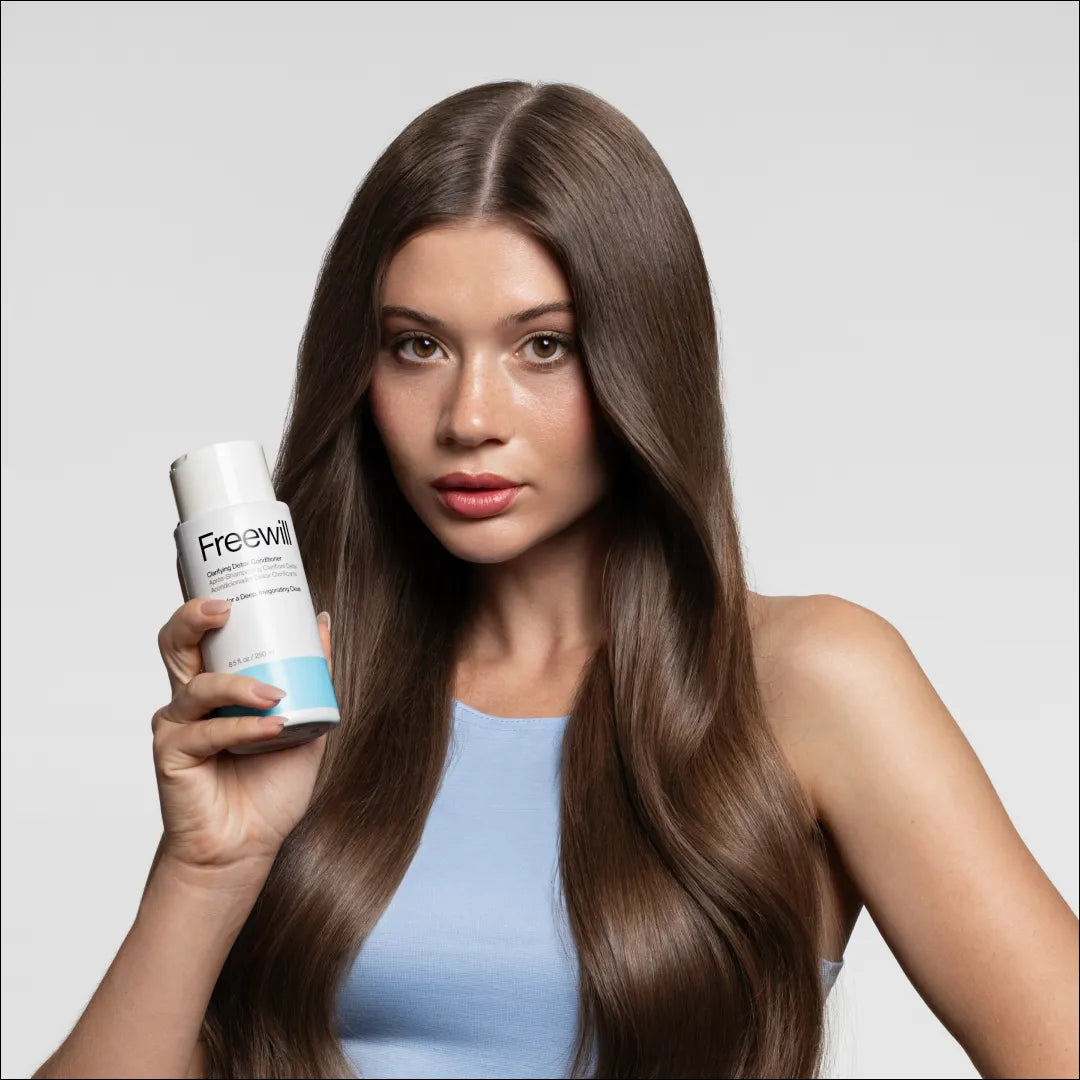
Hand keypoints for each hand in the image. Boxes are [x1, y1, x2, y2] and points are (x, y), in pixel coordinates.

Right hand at [150, 594, 333, 878]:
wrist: (248, 845)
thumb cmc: (270, 784)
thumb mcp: (306, 720)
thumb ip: (314, 673)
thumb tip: (322, 619)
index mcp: (216, 681)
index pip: (200, 630)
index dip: (200, 598)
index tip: (221, 573)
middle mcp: (190, 697)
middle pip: (175, 643)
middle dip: (193, 617)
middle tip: (224, 607)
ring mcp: (178, 725)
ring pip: (195, 686)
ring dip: (238, 685)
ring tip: (275, 693)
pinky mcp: (172, 756)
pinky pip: (207, 732)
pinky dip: (242, 728)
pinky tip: (271, 729)